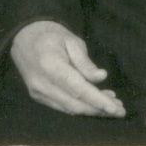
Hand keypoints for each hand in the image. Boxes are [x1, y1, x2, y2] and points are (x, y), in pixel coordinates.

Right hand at [10, 20, 125, 117]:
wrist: (25, 37)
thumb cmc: (52, 35)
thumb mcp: (72, 40)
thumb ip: (85, 62)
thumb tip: (101, 78)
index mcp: (50, 65)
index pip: (77, 89)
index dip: (97, 100)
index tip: (115, 108)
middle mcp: (42, 84)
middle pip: (74, 104)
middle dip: (98, 110)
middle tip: (120, 110)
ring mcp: (38, 93)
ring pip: (69, 109)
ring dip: (92, 110)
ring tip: (113, 106)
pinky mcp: (38, 97)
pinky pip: (62, 106)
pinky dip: (80, 107)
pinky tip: (96, 103)